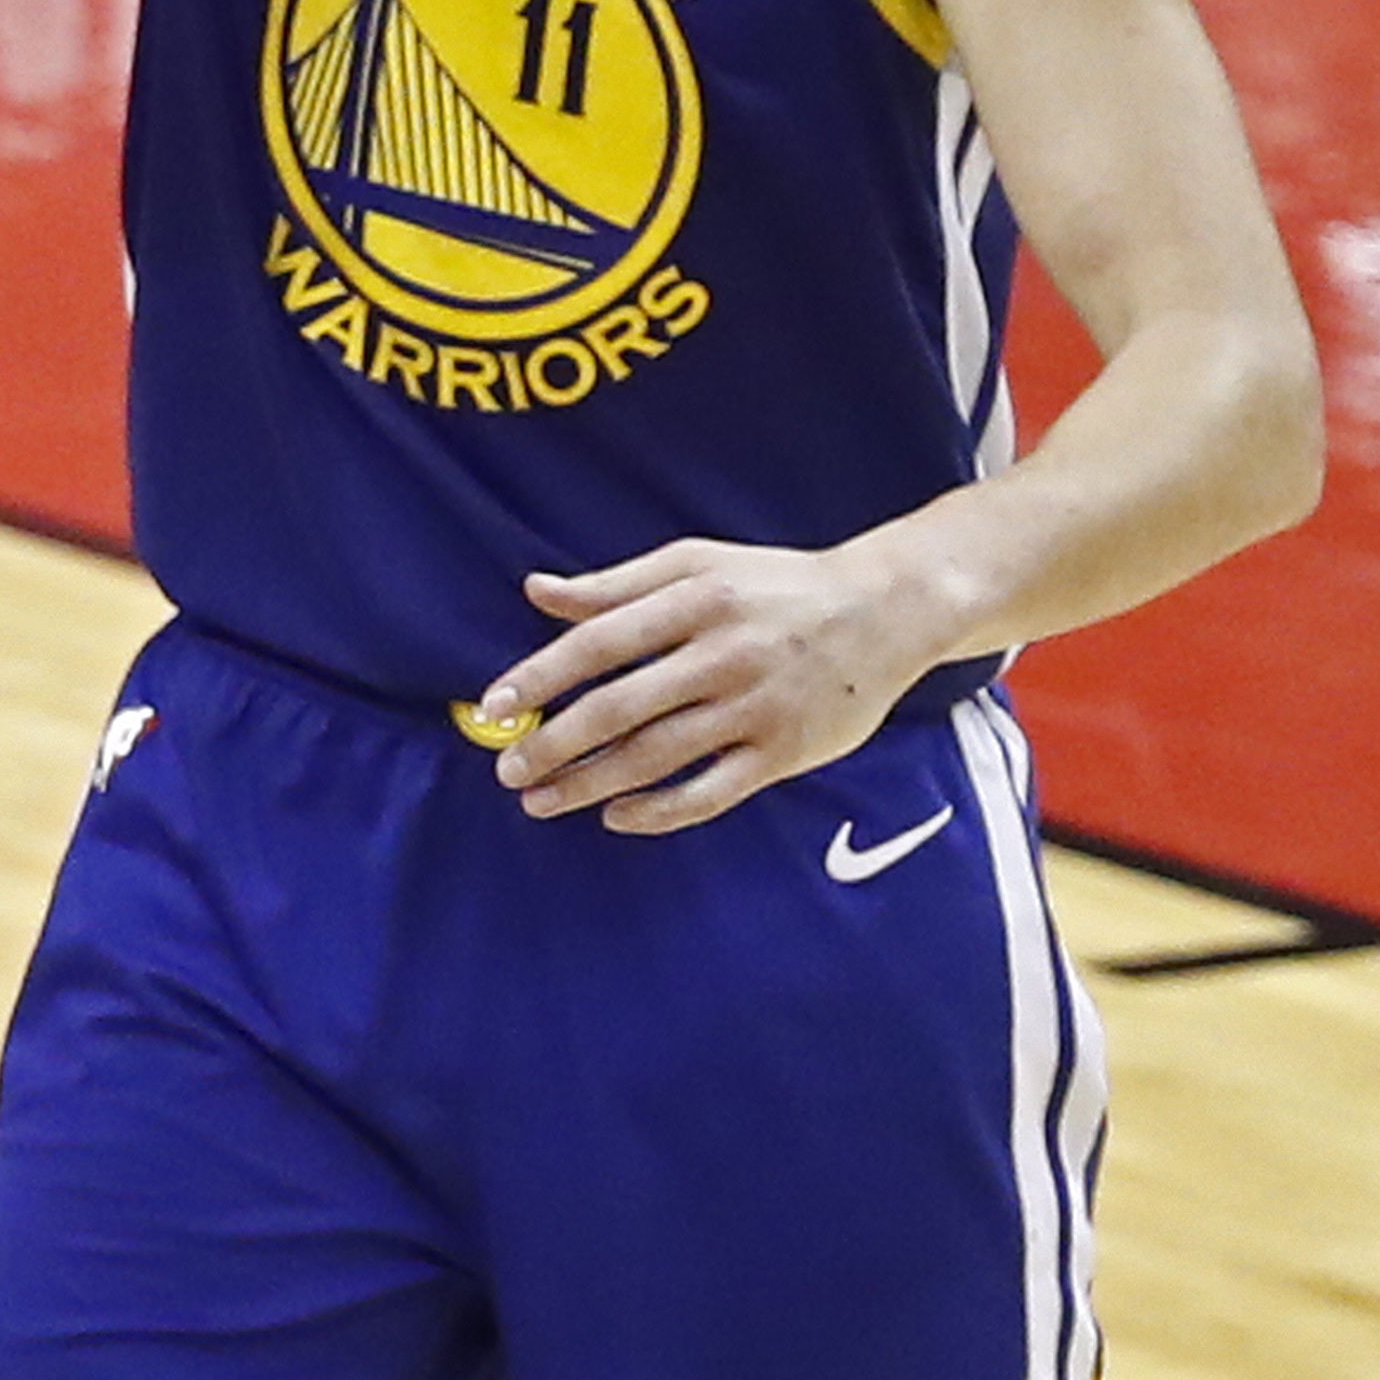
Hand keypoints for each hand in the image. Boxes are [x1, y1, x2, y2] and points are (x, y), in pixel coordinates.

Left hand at [475, 535, 966, 832]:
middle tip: (507, 770)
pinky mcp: (784, 752)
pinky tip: (615, 816)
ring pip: (656, 758)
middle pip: (620, 709)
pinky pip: (711, 793)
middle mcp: (723, 655)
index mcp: (694, 601)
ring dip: (590, 784)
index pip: (599, 643)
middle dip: (554, 745)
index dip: (540, 677)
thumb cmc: (774, 584)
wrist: (886, 611)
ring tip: (540, 800)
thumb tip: (536, 592)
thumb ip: (614, 585)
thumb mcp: (695, 564)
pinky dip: (660, 811)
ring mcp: (755, 708)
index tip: (494, 708)